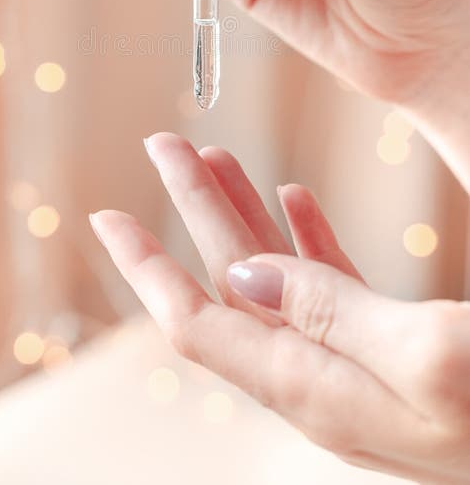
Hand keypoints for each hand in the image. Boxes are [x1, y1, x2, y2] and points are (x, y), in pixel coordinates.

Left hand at [90, 133, 469, 483]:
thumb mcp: (424, 355)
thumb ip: (325, 315)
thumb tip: (238, 276)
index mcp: (312, 384)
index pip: (197, 319)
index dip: (146, 265)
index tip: (104, 215)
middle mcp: (320, 377)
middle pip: (230, 281)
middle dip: (190, 209)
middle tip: (165, 145)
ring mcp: (355, 364)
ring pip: (275, 277)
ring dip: (241, 214)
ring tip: (216, 156)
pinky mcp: (392, 348)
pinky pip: (328, 287)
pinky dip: (305, 239)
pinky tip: (294, 201)